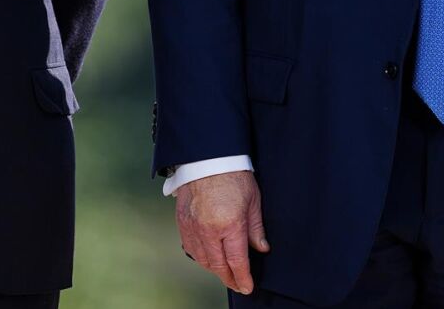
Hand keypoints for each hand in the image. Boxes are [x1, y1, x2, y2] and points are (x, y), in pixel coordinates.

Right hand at [175, 171, 269, 294]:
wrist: (207, 157)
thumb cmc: (232, 175)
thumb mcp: (253, 201)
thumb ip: (256, 228)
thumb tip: (261, 248)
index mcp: (229, 224)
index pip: (236, 261)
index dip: (242, 278)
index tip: (247, 287)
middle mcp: (208, 229)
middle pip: (218, 265)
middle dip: (229, 278)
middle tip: (237, 284)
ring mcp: (192, 226)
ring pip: (202, 259)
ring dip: (214, 268)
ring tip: (224, 271)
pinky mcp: (182, 220)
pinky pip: (189, 247)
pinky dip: (199, 256)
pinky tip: (208, 256)